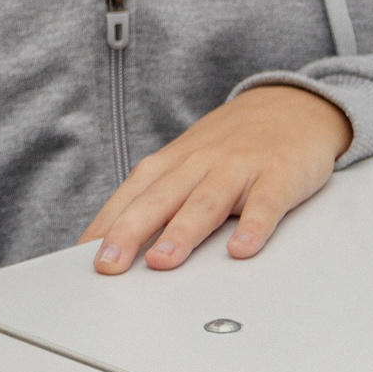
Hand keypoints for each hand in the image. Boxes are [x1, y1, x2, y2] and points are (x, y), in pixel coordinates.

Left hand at [80, 84, 351, 272]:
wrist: (290, 106)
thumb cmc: (231, 146)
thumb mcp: (188, 165)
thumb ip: (159, 200)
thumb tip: (119, 242)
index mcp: (171, 165)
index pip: (130, 198)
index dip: (105, 228)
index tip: (82, 258)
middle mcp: (198, 164)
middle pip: (158, 201)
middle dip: (129, 234)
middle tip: (108, 265)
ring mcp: (238, 169)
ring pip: (204, 203)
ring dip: (181, 233)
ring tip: (161, 262)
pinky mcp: (278, 176)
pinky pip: (265, 205)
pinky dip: (253, 227)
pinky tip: (241, 250)